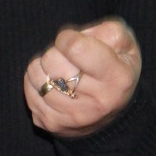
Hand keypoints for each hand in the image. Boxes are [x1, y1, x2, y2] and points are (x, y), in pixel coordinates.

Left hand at [24, 18, 141, 137]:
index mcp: (117, 78)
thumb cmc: (116, 69)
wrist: (112, 113)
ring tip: (58, 69)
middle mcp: (98, 102)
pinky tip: (51, 83)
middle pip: (52, 60)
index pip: (75, 48)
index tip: (72, 40)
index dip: (68, 37)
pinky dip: (35, 81)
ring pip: (36, 75)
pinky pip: (29, 91)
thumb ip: (110, 31)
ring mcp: (74, 117)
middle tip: (67, 57)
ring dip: (43, 65)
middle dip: (55, 51)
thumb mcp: (126, 45)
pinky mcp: (53, 124)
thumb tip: (81, 36)